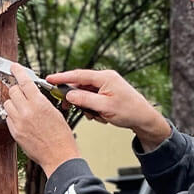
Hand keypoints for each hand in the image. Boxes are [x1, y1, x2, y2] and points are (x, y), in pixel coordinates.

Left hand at [3, 64, 79, 176]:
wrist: (59, 156)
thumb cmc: (61, 136)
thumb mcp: (55, 112)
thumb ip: (41, 101)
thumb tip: (32, 94)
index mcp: (39, 104)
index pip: (24, 81)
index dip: (18, 71)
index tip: (13, 67)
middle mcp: (26, 111)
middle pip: (12, 91)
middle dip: (17, 90)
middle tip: (23, 94)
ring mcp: (19, 122)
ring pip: (7, 104)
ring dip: (13, 104)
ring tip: (23, 110)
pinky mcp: (15, 133)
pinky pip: (8, 118)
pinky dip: (13, 117)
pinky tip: (23, 121)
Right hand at [47, 69, 170, 150]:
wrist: (144, 118)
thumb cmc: (130, 111)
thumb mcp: (104, 107)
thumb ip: (85, 100)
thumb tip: (69, 95)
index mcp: (105, 77)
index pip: (78, 75)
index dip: (62, 77)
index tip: (49, 79)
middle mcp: (105, 78)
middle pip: (80, 84)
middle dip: (74, 97)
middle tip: (66, 106)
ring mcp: (107, 85)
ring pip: (86, 93)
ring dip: (86, 105)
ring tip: (95, 115)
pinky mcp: (107, 93)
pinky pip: (93, 98)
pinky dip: (92, 107)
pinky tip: (100, 116)